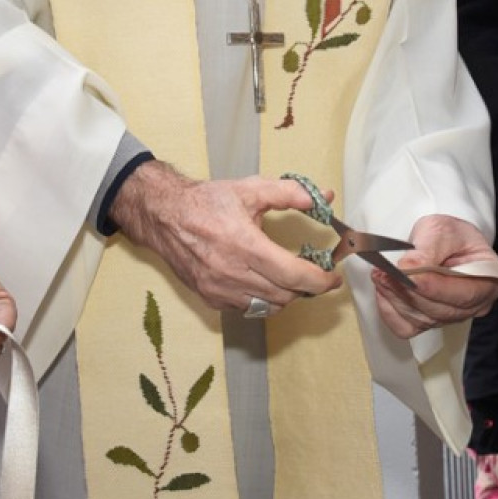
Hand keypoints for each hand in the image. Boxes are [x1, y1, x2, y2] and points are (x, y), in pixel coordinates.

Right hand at [110, 162, 340, 315]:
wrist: (165, 215)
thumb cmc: (207, 201)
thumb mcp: (250, 189)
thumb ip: (288, 193)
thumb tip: (321, 198)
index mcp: (245, 244)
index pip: (293, 275)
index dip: (319, 281)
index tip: (333, 278)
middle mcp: (232, 272)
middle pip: (284, 295)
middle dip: (305, 287)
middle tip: (313, 273)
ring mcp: (219, 289)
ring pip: (267, 306)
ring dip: (285, 296)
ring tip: (289, 278)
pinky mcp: (209, 297)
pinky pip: (246, 309)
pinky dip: (261, 300)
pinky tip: (262, 282)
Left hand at [369, 215, 497, 338]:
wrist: (443, 242)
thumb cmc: (451, 236)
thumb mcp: (443, 230)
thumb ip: (429, 247)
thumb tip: (408, 267)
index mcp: (490, 281)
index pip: (464, 294)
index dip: (435, 287)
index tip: (408, 276)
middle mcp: (474, 306)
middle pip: (440, 310)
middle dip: (409, 291)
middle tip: (384, 272)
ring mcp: (451, 317)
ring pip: (421, 319)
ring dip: (396, 298)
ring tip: (380, 275)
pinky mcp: (428, 322)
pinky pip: (406, 327)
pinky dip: (390, 311)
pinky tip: (384, 291)